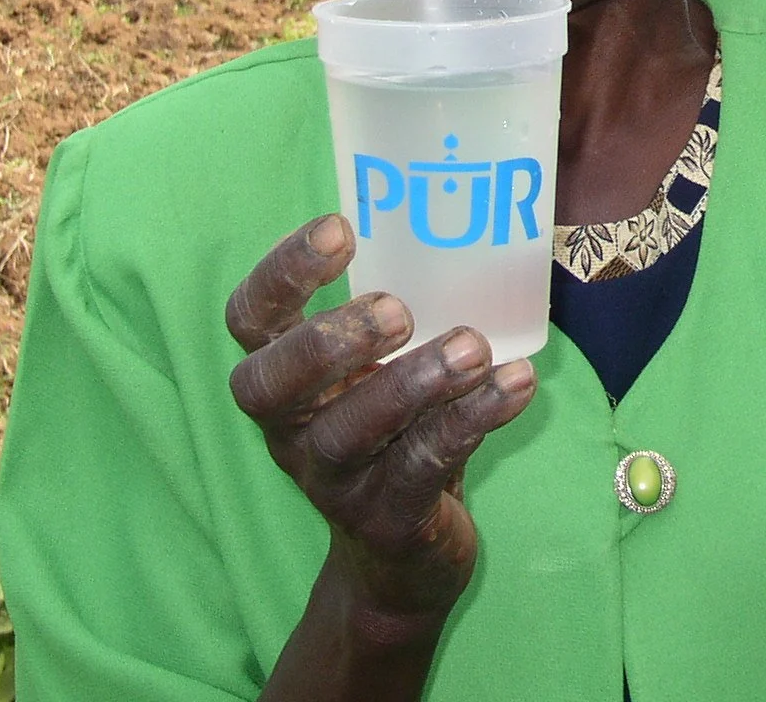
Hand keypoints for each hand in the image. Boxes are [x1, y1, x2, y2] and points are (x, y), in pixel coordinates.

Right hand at [225, 213, 536, 629]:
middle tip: (397, 309)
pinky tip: (516, 383)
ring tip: (472, 345)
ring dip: (413, 382)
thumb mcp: (382, 370)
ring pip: (352, 431)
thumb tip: (477, 208)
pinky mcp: (386, 519)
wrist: (403, 558)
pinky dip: (472, 419)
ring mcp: (332, 481)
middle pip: (271, 384)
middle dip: (331, 339)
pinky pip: (421, 467)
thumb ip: (403, 310)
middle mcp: (291, 430)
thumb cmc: (396, 431)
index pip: (249, 321)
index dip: (281, 273)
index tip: (341, 227)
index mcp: (285, 380)